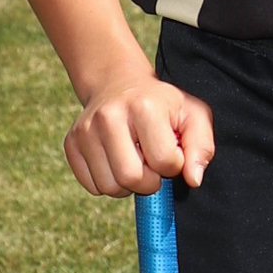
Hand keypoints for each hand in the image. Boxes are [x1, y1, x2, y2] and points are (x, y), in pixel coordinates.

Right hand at [64, 71, 215, 198]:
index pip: (164, 161)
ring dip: (128, 184)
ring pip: (109, 187)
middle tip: (152, 162)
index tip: (172, 150)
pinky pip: (92, 187)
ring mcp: (85, 130)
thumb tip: (193, 180)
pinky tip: (117, 160)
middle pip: (131, 179)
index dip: (174, 164)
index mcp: (144, 107)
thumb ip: (201, 148)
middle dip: (150, 181)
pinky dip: (109, 182)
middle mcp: (109, 117)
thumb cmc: (162, 105)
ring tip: (135, 160)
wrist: (119, 85)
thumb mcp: (193, 116)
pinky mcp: (71, 144)